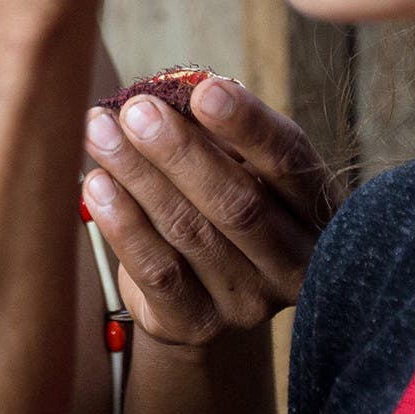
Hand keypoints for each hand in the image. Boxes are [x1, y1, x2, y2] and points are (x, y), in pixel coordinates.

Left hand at [82, 75, 340, 344]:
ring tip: (100, 132)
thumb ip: (215, 129)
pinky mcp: (197, 325)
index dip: (250, 125)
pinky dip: (124, 224)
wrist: (205, 295)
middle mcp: (294, 264)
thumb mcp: (236, 164)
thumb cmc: (222, 203)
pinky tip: (97, 184)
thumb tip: (172, 88)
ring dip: (140, 176)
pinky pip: (157, 272)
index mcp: (317, 210)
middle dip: (181, 151)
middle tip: (135, 110)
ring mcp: (248, 303)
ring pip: (190, 232)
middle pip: (239, 203)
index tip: (205, 90)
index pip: (291, 161)